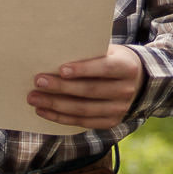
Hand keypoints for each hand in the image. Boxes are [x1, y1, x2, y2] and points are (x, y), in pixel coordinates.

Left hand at [27, 43, 143, 129]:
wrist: (138, 80)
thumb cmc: (113, 60)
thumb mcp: (109, 51)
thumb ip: (90, 53)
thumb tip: (55, 54)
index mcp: (127, 67)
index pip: (104, 69)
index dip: (83, 69)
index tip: (61, 69)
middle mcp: (126, 90)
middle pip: (90, 90)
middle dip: (61, 87)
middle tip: (38, 82)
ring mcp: (119, 109)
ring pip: (83, 109)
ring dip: (56, 105)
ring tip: (34, 98)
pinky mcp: (110, 122)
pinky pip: (82, 122)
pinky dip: (61, 117)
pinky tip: (44, 111)